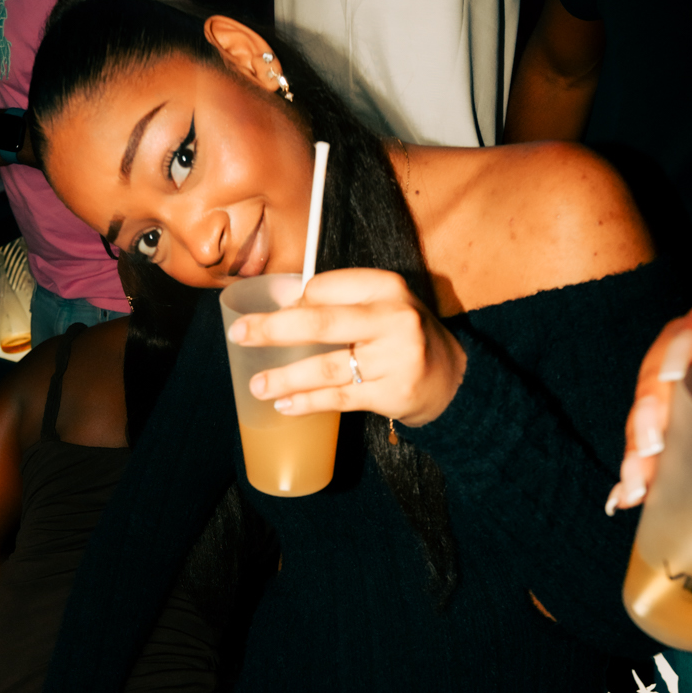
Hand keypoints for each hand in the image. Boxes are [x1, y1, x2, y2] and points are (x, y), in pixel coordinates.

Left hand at [224, 268, 467, 429]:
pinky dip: (308, 402)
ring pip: (327, 367)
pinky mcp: (393, 393)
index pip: (325, 288)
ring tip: (258, 384)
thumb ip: (338, 302)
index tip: (272, 314)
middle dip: (272, 330)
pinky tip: (285, 405)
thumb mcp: (380, 306)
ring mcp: (395, 358)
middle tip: (239, 336)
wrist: (451, 377)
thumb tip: (277, 304)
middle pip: (321, 322)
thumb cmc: (402, 337)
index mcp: (386, 287)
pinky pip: (339, 398)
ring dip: (286, 377)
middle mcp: (393, 318)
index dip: (294, 302)